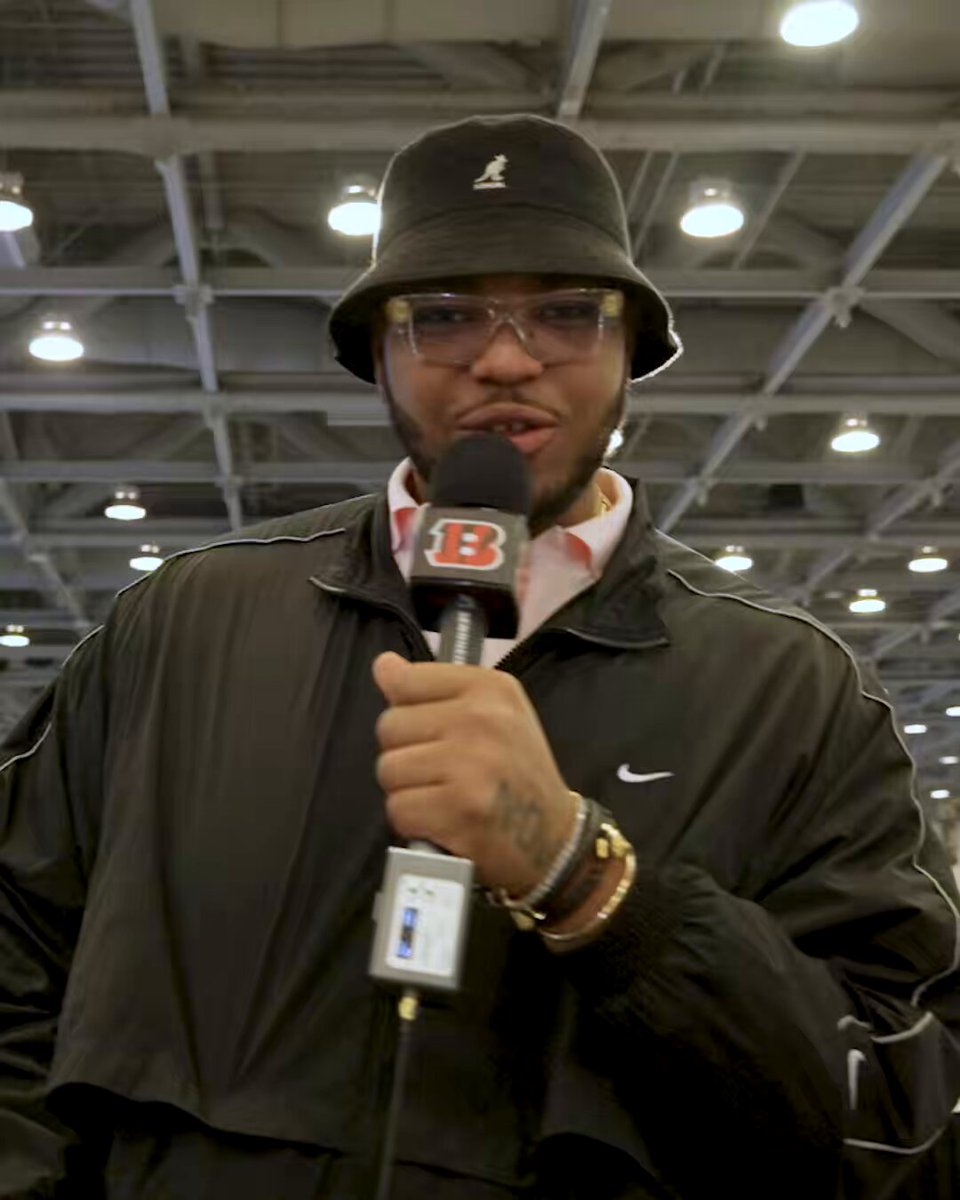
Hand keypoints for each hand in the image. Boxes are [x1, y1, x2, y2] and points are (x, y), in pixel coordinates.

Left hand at [372, 651, 575, 896]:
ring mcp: (469, 766)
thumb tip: (384, 666)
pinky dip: (412, 820)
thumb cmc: (517, 771)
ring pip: (388, 769)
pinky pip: (397, 808)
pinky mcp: (457, 810)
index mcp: (489, 688)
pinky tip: (441, 818)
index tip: (429, 727)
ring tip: (441, 794)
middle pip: (390, 726)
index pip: (406, 680)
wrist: (554, 836)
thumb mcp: (494, 712)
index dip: (407, 710)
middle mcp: (480, 720)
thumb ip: (436, 688)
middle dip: (405, 752)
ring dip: (407, 789)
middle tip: (441, 769)